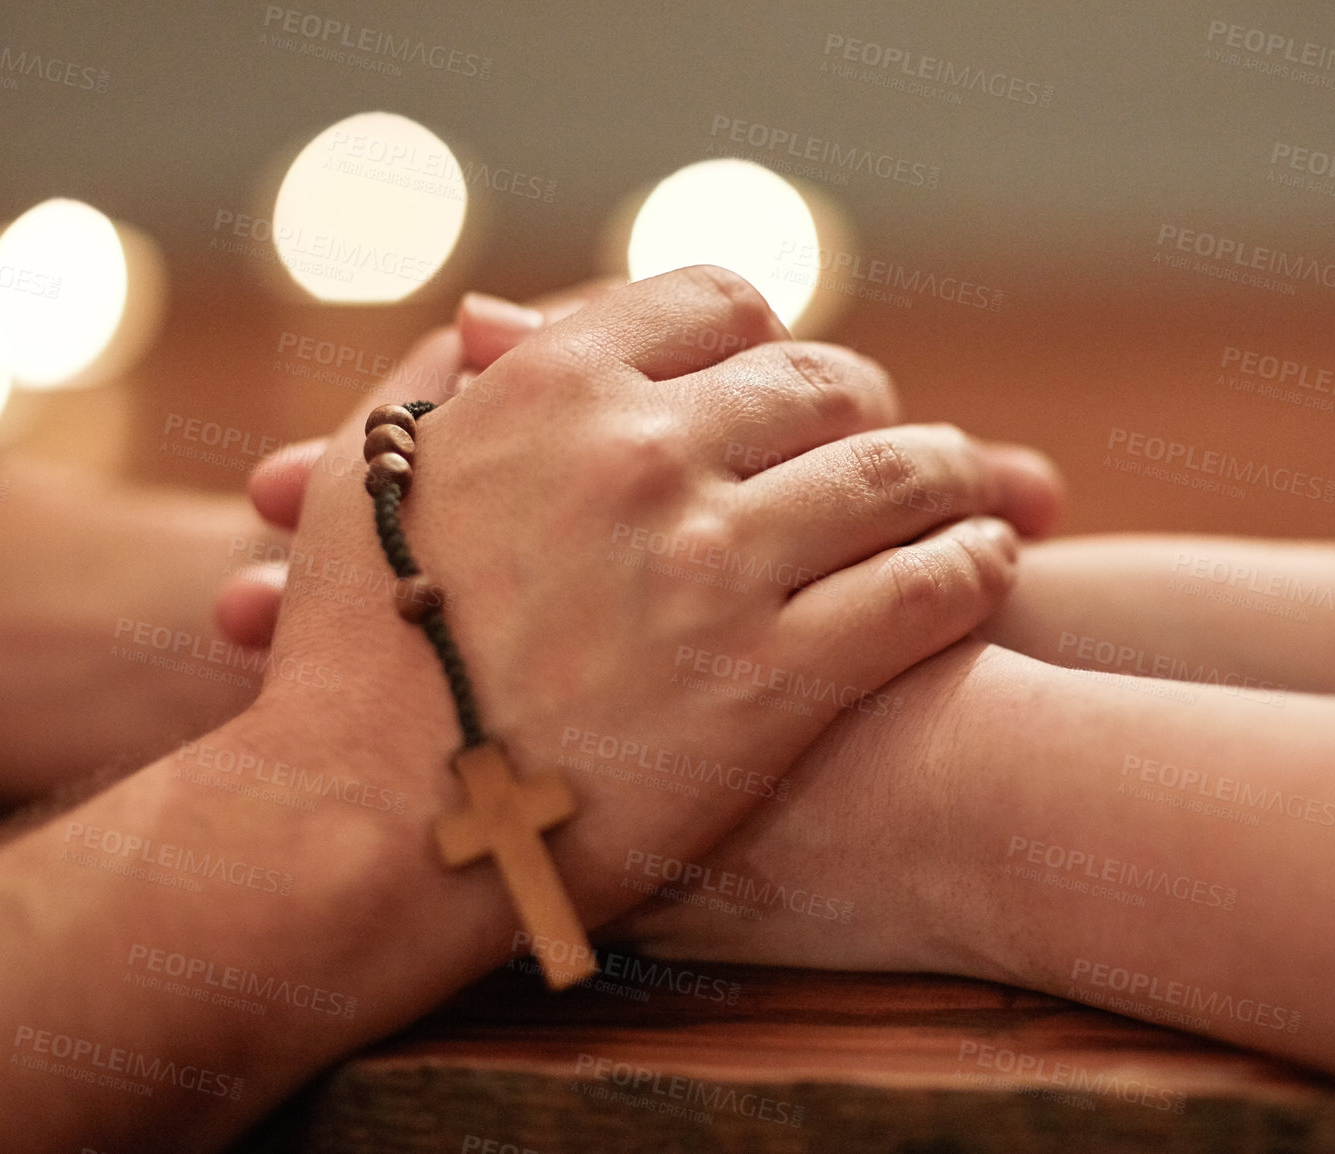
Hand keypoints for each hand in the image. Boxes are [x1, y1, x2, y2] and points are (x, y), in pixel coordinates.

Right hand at [249, 265, 1039, 923]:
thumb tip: (510, 317)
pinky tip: (988, 565)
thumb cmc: (346, 655)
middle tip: (888, 438)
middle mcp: (644, 454)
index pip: (721, 305)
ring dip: (949, 473)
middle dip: (865, 403)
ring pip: (895, 476)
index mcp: (555, 386)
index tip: (787, 374)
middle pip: (823, 383)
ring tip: (973, 492)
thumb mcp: (366, 475)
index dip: (768, 337)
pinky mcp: (770, 684)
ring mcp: (714, 567)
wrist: (355, 830)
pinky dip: (973, 566)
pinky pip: (922, 594)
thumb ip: (449, 378)